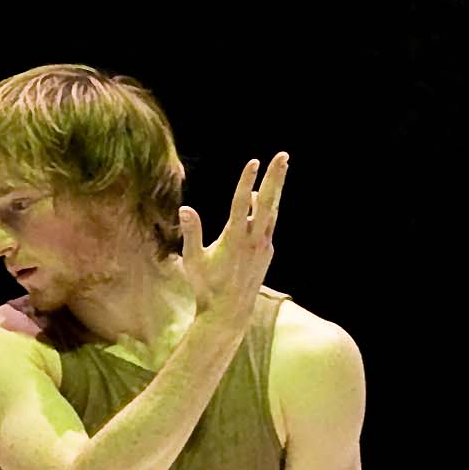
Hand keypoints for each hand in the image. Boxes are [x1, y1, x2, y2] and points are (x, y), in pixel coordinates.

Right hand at [175, 152, 288, 329]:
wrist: (229, 313)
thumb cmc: (206, 286)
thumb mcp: (193, 260)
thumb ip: (192, 232)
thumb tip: (185, 208)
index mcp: (234, 238)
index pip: (242, 203)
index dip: (247, 180)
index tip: (254, 162)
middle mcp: (254, 240)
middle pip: (268, 202)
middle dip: (275, 177)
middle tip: (283, 156)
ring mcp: (263, 246)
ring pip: (272, 212)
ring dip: (276, 189)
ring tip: (281, 169)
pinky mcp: (267, 253)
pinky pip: (269, 225)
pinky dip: (267, 210)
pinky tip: (264, 202)